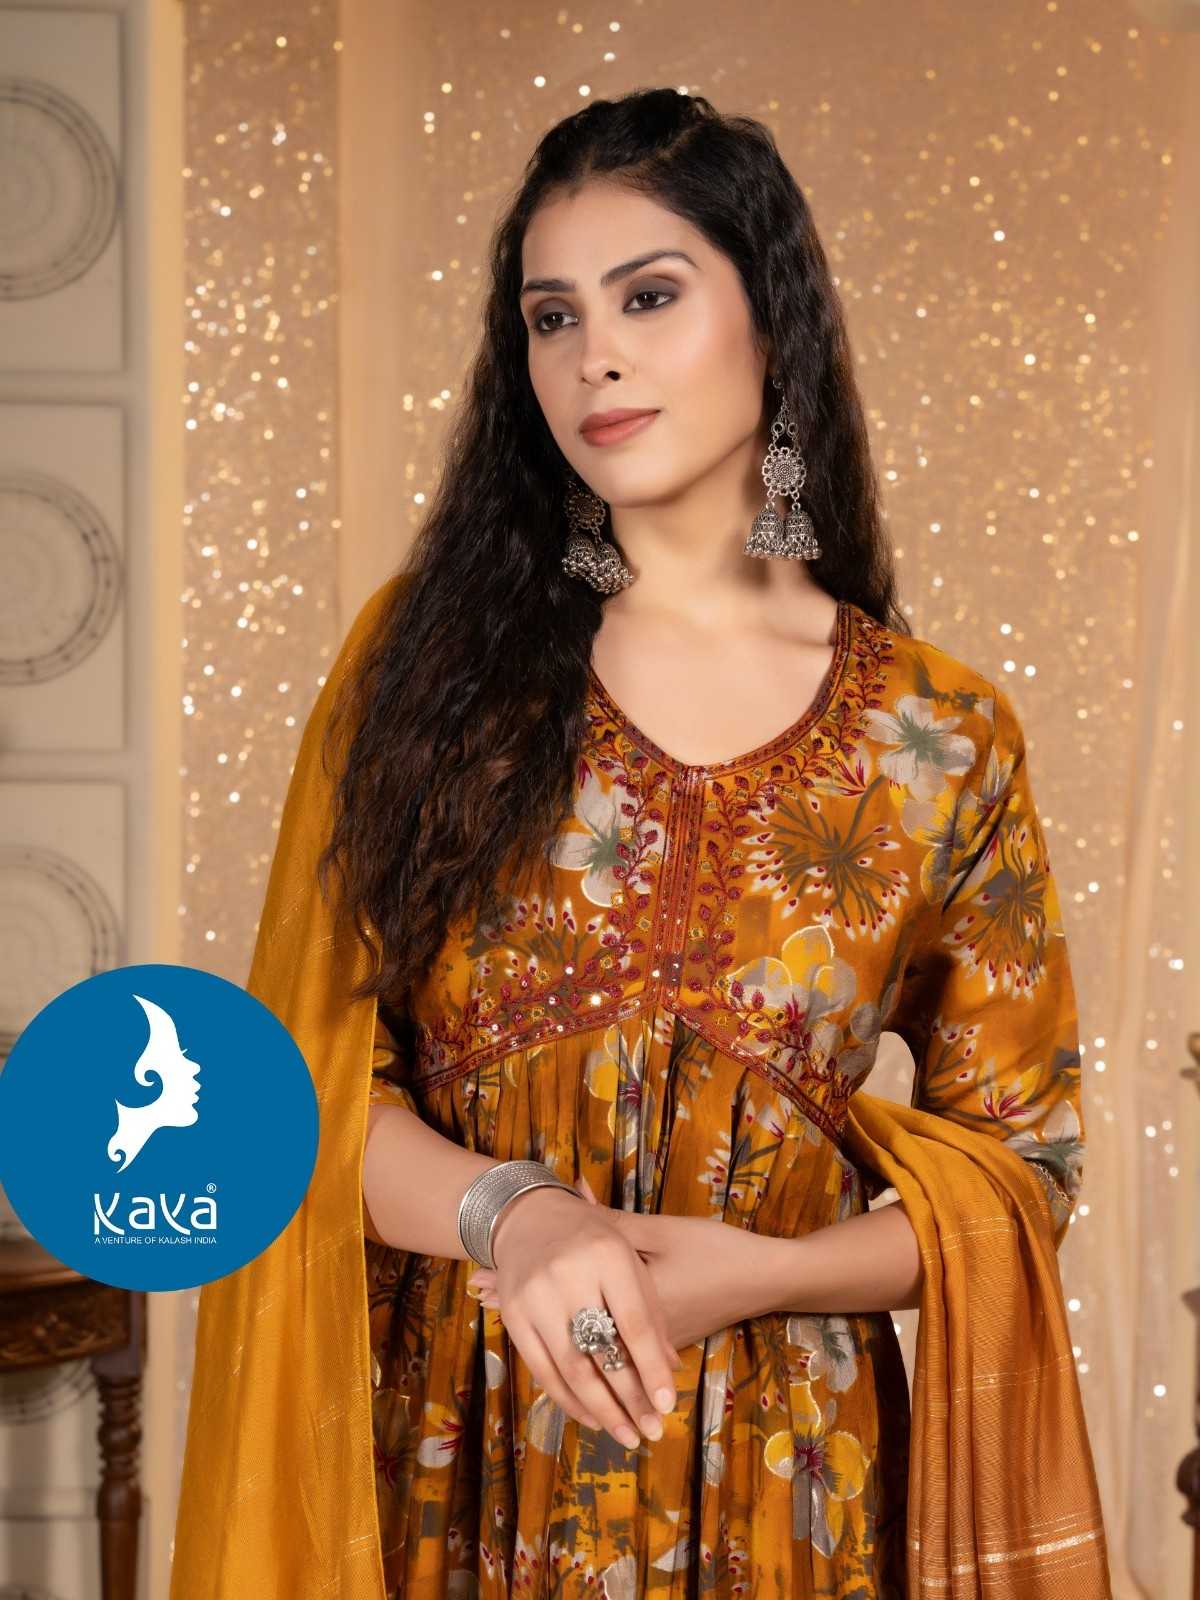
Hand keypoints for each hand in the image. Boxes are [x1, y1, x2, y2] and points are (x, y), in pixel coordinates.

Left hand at [470, 1177, 782, 1361]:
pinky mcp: (659, 1340)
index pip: (558, 1296)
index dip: (520, 1287)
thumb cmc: (717, 1251)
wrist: (767, 1280)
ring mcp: (644, 1341)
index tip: (481, 1281)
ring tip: (502, 1305)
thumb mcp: (661, 1231)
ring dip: (543, 1316)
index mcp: (624, 1303)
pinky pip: (607, 1339)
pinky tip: (558, 1312)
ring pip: (582, 1334)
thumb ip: (612, 1225)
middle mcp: (628, 1331)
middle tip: (478, 1292)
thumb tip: (570, 1198)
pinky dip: (578, 1323)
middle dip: (522, 1306)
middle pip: (560, 1320)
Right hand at [471, 1179, 680, 1450]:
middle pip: (602, 1352)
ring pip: (571, 1369)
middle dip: (631, 1399)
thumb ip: (651, 1311)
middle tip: (653, 1431)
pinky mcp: (513, 1316)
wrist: (529, 1215)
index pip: (634, 1323)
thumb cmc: (592, 1239)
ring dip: (601, 1410)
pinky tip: (593, 1417)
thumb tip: (670, 1370)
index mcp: (607, 1255)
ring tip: (627, 1435)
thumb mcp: (630, 1258)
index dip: (652, 1368)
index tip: (669, 1404)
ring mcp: (535, 1297)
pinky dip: (568, 1400)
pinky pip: (542, 1370)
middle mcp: (568, 1275)